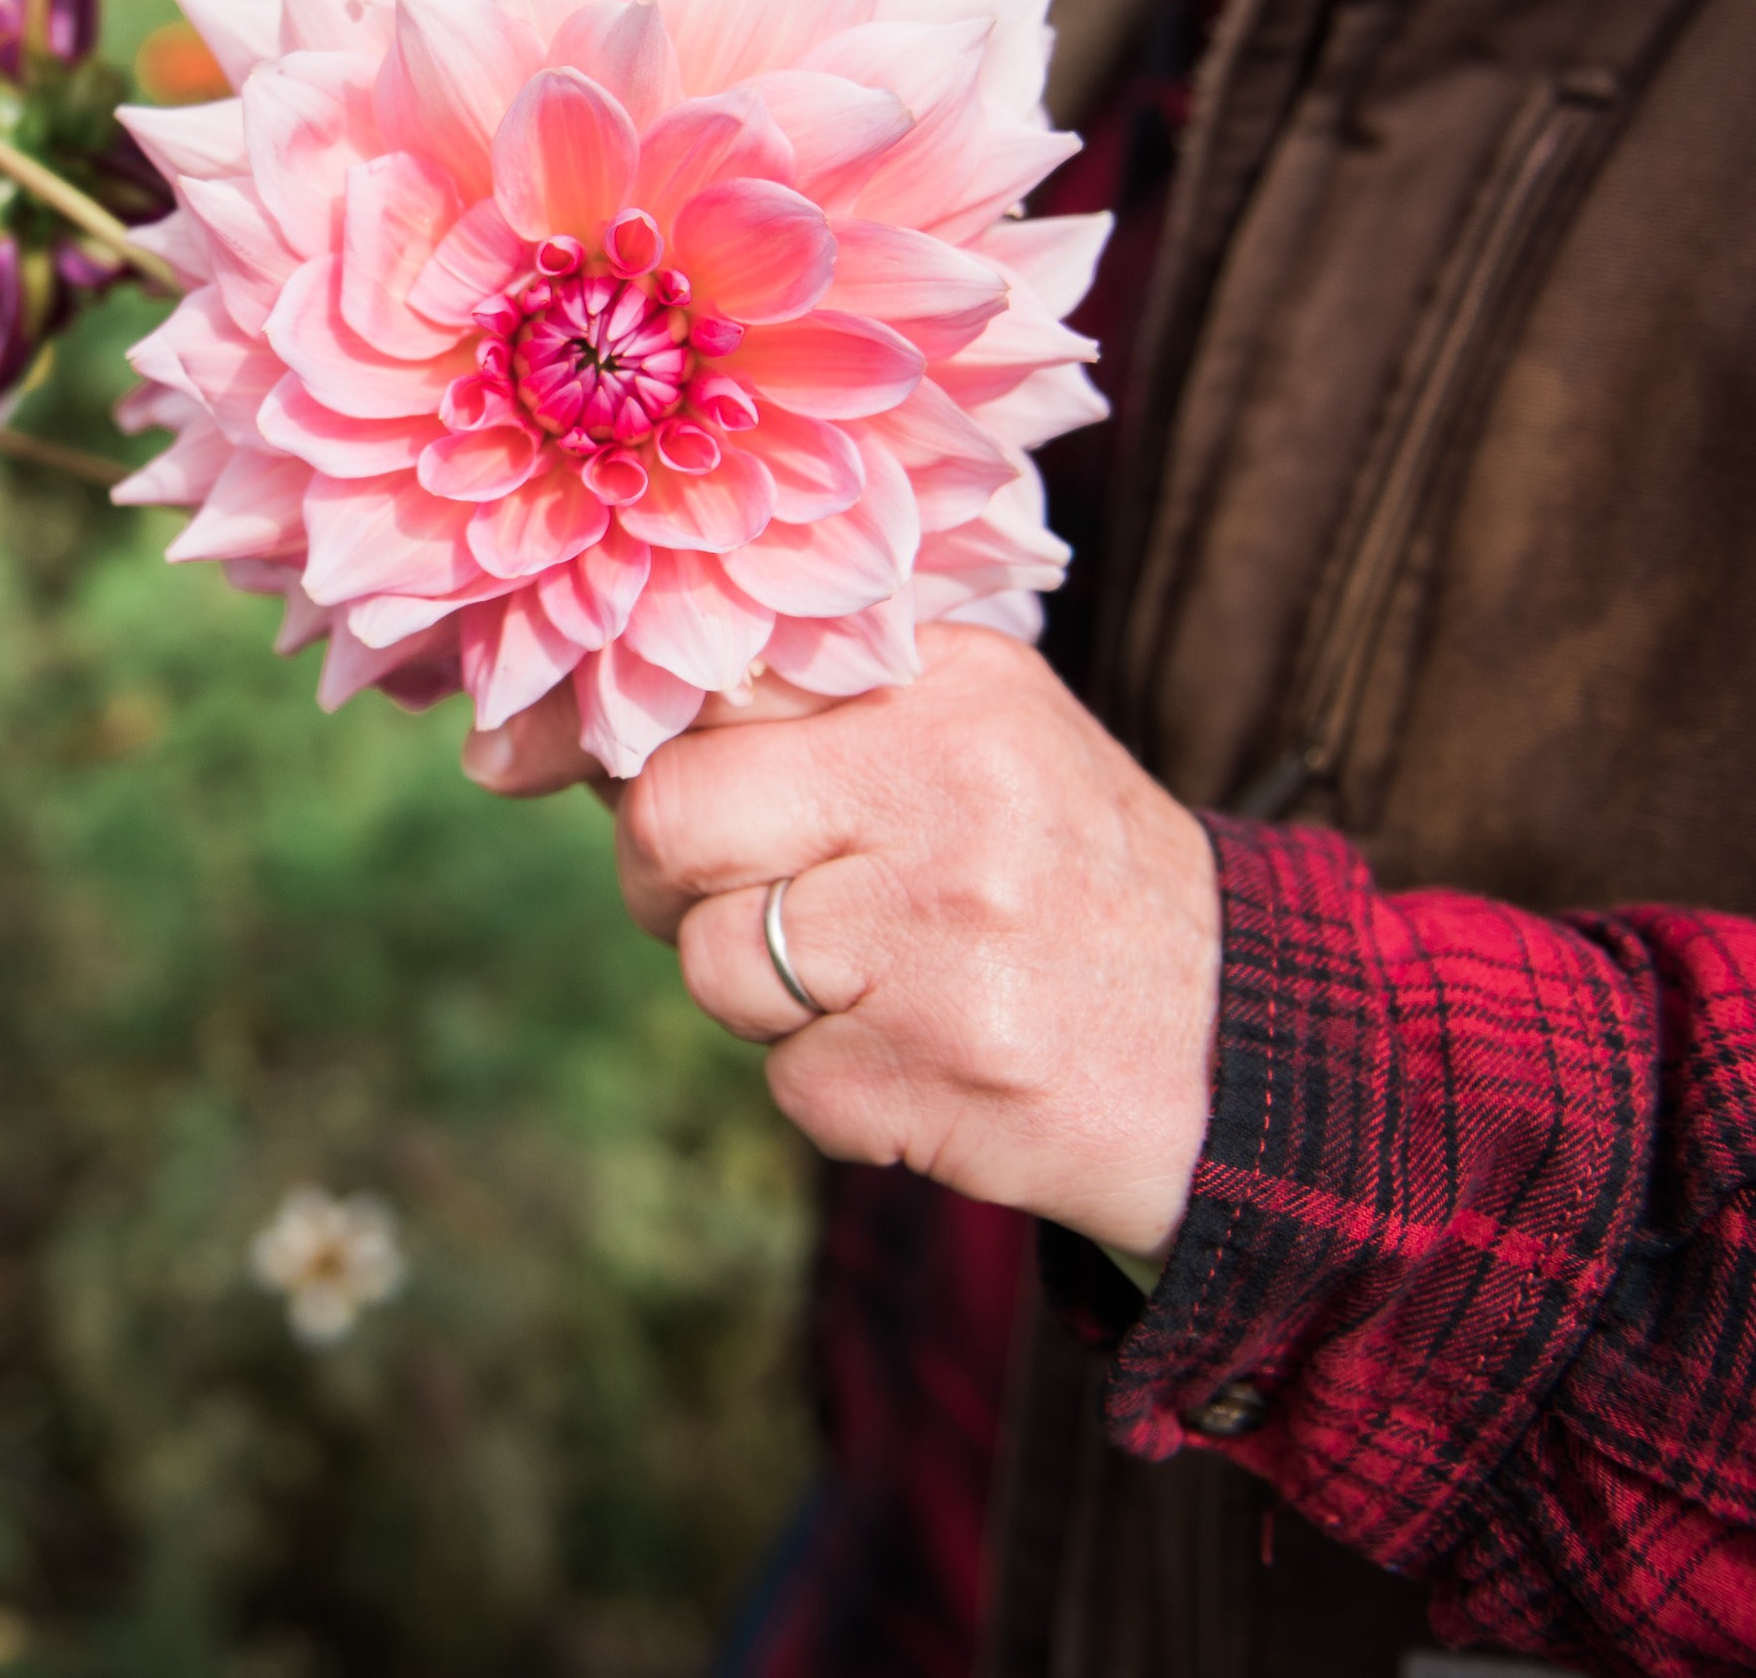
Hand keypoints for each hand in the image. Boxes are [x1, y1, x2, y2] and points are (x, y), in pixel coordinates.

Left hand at [467, 625, 1222, 1259]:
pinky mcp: (940, 1076)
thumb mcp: (959, 745)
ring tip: (886, 978)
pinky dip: (834, 1090)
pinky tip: (932, 1056)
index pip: (703, 666)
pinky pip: (783, 1085)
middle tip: (755, 903)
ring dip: (764, 997)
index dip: (596, 722)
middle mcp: (946, 786)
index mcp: (945, 680)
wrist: (1250, 1057)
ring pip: (708, 964)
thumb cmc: (1060, 880)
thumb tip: (504, 749)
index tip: (522, 760)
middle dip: (669, 882)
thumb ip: (766, 720)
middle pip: (668, 818)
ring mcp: (944, 937)